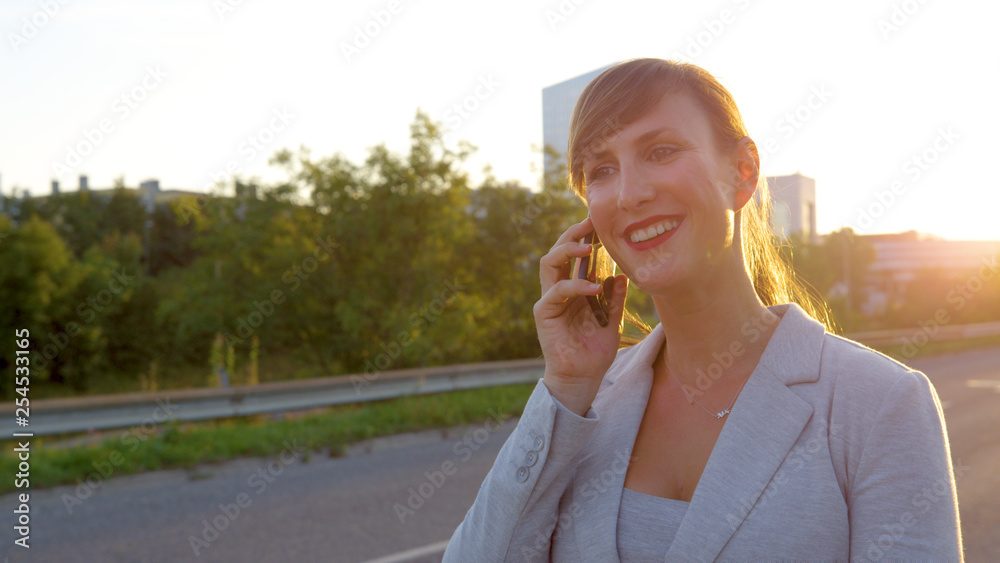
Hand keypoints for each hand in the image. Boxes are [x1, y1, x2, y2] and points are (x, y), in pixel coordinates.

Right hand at [533, 216, 628, 415]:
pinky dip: (576, 286)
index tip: (602, 223)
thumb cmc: (595, 351)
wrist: (582, 378)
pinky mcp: (544, 313)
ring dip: (567, 250)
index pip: (575, 255)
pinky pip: (556, 291)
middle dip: (573, 234)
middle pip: (558, 251)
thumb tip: (622, 275)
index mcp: (574, 288)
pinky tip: (594, 287)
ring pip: (550, 262)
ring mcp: (550, 299)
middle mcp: (559, 289)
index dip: (586, 237)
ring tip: (589, 247)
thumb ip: (615, 299)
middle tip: (592, 222)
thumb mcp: (612, 321)